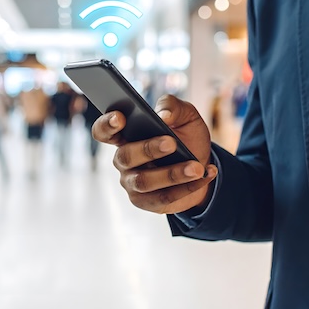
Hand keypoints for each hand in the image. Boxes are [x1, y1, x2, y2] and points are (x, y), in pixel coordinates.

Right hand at [92, 94, 218, 213]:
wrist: (202, 168)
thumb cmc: (187, 138)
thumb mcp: (185, 116)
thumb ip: (173, 106)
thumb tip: (163, 115)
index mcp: (126, 136)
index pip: (103, 131)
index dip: (107, 125)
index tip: (120, 118)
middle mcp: (124, 160)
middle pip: (125, 156)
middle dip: (148, 149)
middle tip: (171, 143)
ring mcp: (133, 183)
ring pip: (145, 181)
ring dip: (172, 174)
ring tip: (196, 167)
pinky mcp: (148, 202)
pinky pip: (164, 198)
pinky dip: (188, 187)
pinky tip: (205, 174)